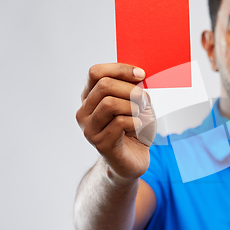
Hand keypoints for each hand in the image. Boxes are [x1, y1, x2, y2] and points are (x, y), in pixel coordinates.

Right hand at [76, 63, 156, 181]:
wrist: (134, 160)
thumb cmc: (135, 129)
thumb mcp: (138, 103)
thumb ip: (134, 88)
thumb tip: (138, 74)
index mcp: (91, 97)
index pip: (96, 72)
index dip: (120, 69)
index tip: (141, 74)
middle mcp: (84, 112)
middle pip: (104, 85)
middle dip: (131, 90)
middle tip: (144, 102)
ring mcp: (90, 128)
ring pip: (110, 103)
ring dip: (133, 107)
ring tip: (140, 115)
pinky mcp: (100, 143)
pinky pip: (119, 122)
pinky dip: (135, 122)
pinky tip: (137, 128)